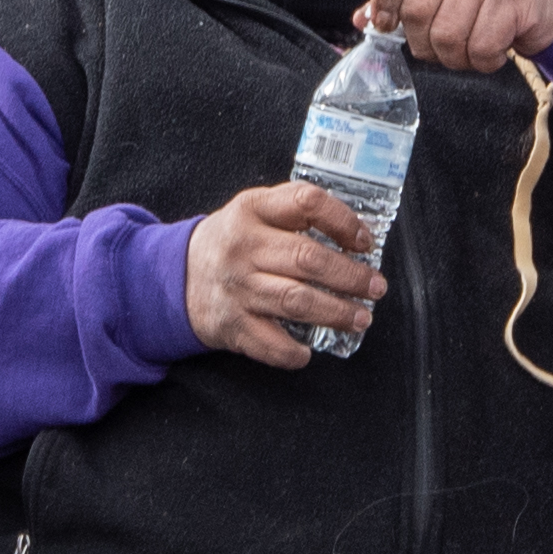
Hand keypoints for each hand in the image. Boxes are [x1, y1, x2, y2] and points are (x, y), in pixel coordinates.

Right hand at [183, 179, 383, 370]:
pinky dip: (292, 351)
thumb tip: (355, 236)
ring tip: (360, 317)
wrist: (177, 276)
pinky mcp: (231, 324)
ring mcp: (237, 287)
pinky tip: (308, 351)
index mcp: (252, 209)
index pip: (305, 202)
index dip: (342, 220)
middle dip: (350, 276)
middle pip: (307, 258)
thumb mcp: (254, 211)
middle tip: (376, 287)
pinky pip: (268, 342)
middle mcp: (243, 247)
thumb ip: (295, 212)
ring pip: (296, 300)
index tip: (363, 241)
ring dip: (336, 312)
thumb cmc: (231, 242)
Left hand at [361, 0, 552, 71]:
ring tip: (474, 47)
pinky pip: (480, 47)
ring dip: (458, 58)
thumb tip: (362, 19)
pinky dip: (485, 61)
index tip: (388, 24)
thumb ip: (403, 3)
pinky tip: (496, 50)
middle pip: (416, 13)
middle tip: (450, 46)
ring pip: (447, 36)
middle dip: (428, 45)